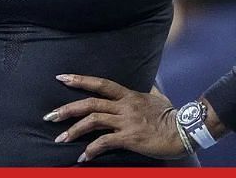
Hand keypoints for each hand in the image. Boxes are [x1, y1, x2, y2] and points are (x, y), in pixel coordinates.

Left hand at [43, 73, 186, 162]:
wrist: (185, 130)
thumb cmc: (172, 115)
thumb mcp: (159, 97)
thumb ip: (150, 89)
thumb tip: (149, 81)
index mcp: (129, 95)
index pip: (100, 83)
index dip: (79, 80)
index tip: (61, 78)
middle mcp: (125, 106)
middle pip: (89, 103)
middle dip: (67, 109)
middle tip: (49, 116)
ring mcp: (126, 121)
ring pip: (93, 121)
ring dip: (73, 130)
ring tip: (60, 139)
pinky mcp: (130, 138)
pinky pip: (105, 143)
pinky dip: (92, 150)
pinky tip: (83, 157)